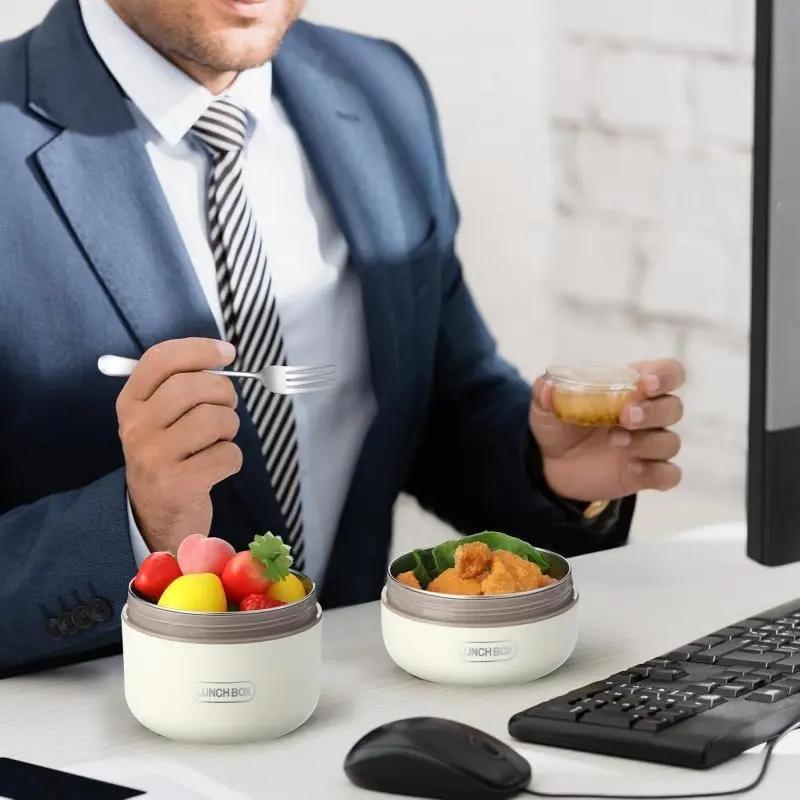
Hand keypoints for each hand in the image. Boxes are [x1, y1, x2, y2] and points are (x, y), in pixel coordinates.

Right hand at [115, 338, 242, 552]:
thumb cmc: (170, 455)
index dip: (199, 349)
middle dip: (224, 392)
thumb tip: (222, 354)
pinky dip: (232, 458)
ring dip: (230, 427)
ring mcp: (154, 457)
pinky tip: (217, 465)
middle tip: (227, 406)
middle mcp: (136, 427)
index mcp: (130, 403)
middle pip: (192, 386)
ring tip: (219, 439)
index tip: (227, 352)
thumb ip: (181, 384)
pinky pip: (227, 455)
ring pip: (214, 419)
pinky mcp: (178, 485)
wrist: (155, 517)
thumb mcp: (159, 418)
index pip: (160, 360)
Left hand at [529, 359, 684, 501]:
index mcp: (631, 388)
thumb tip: (547, 385)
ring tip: (614, 440)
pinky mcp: (646, 474)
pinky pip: (668, 474)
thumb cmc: (560, 424)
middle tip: (626, 416)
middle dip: (653, 411)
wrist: (552, 464)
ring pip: (670, 442)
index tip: (645, 383)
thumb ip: (546, 392)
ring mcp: (648, 446)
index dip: (664, 375)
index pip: (668, 373)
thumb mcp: (545, 407)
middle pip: (673, 407)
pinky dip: (655, 472)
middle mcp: (648, 415)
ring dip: (647, 441)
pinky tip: (631, 468)